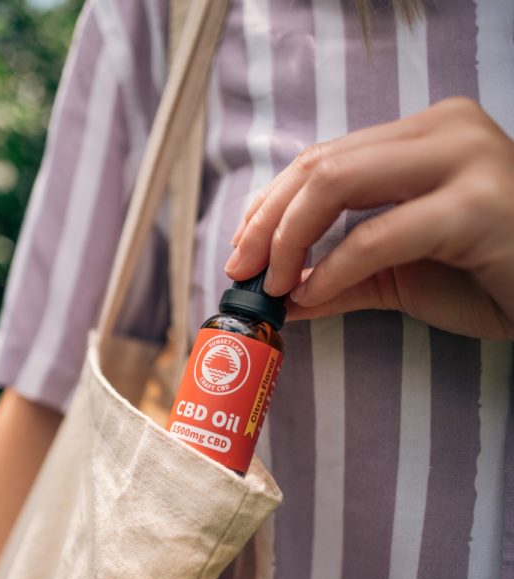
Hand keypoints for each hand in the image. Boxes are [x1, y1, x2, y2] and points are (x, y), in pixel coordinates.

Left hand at [224, 97, 513, 338]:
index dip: (271, 204)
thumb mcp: (400, 275)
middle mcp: (441, 131)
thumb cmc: (489, 277)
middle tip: (241, 267)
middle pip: (319, 165)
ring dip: (289, 238)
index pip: (322, 159)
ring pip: (337, 183)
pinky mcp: (476, 203)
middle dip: (267, 221)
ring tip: (271, 283)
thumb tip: (283, 294)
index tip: (242, 247)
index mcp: (421, 137)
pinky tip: (311, 294)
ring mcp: (463, 158)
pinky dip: (334, 268)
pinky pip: (378, 235)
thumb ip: (341, 277)